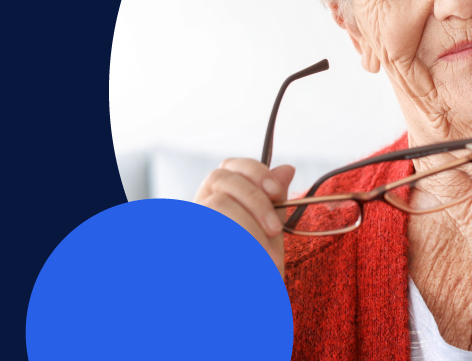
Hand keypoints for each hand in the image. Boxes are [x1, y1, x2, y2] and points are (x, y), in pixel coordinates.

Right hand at [194, 159, 295, 277]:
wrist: (241, 305)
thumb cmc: (256, 262)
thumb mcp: (270, 229)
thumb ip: (275, 200)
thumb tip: (288, 169)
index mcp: (221, 192)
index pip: (231, 165)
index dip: (255, 171)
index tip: (278, 191)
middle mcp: (200, 201)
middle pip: (223, 180)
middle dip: (255, 202)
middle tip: (275, 230)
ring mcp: (189, 219)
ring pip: (217, 205)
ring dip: (248, 230)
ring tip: (268, 259)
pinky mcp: (184, 240)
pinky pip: (211, 233)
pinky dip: (237, 246)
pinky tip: (252, 265)